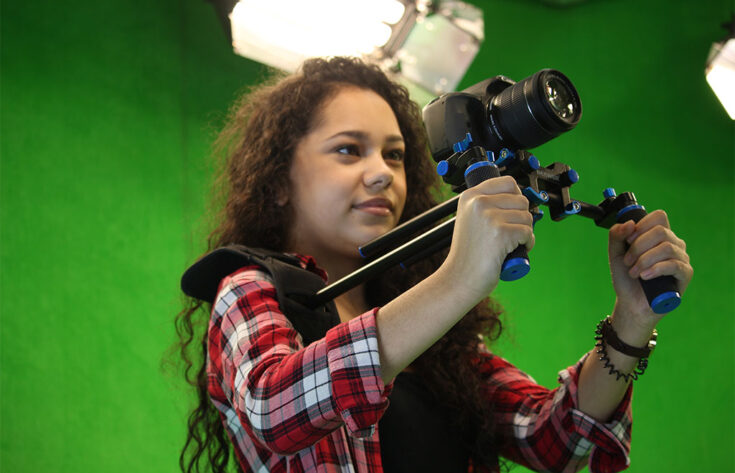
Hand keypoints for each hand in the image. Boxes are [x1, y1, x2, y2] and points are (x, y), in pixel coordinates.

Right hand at [442, 176, 534, 299]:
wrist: (458, 278)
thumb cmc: (467, 254)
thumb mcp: (470, 219)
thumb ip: (487, 205)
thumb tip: (518, 197)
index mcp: (470, 196)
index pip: (508, 182)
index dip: (515, 198)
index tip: (511, 212)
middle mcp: (479, 202)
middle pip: (521, 200)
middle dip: (521, 218)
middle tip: (509, 233)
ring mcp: (489, 217)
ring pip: (527, 217)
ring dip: (525, 232)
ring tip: (510, 244)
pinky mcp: (501, 233)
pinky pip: (528, 233)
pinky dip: (527, 244)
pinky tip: (513, 250)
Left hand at [608, 210, 691, 333]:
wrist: (631, 303)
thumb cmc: (626, 277)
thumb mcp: (616, 254)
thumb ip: (616, 235)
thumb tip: (629, 223)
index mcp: (659, 235)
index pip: (659, 217)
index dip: (641, 225)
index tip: (627, 240)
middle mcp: (673, 243)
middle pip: (661, 231)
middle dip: (638, 246)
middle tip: (628, 262)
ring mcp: (681, 258)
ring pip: (666, 247)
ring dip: (644, 260)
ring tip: (634, 273)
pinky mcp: (685, 274)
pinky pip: (674, 265)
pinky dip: (655, 269)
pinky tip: (644, 277)